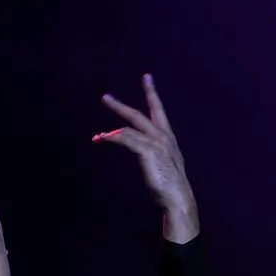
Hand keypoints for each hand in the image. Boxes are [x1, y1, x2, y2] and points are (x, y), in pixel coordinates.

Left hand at [95, 74, 198, 242]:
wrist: (178, 198)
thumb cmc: (170, 186)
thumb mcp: (163, 165)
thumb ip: (154, 154)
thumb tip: (143, 152)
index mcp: (168, 138)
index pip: (158, 110)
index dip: (151, 93)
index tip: (146, 77)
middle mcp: (163, 136)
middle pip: (138, 115)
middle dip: (119, 106)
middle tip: (105, 98)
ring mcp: (156, 143)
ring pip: (128, 128)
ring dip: (110, 132)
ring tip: (97, 137)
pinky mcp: (147, 151)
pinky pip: (125, 139)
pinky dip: (112, 139)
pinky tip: (102, 140)